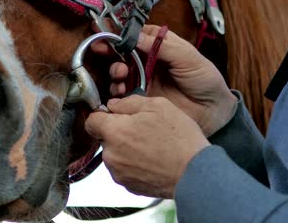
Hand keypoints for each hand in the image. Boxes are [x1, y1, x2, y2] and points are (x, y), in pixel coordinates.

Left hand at [85, 95, 209, 197]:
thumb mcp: (158, 106)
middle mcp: (111, 155)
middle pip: (105, 138)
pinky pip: (124, 169)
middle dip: (118, 132)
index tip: (114, 115)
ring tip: (151, 146)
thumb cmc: (179, 139)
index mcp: (114, 132)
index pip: (91, 121)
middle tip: (142, 129)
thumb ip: (128, 102)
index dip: (102, 115)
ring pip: (115, 154)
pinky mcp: (128, 186)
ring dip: (126, 148)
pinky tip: (152, 159)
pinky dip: (134, 164)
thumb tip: (113, 105)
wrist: (195, 174)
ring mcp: (118, 173)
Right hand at [92, 25, 236, 135]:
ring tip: (120, 74)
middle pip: (122, 53)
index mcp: (160, 47)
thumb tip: (137, 36)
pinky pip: (122, 95)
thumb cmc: (206, 80)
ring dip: (114, 71)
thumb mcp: (189, 57)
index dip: (120, 33)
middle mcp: (148, 62)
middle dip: (110, 51)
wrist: (213, 112)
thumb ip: (163, 46)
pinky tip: (120, 91)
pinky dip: (117, 92)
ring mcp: (143, 81)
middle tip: (102, 49)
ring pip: (119, 73)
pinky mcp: (141, 99)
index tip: (107, 32)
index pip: (136, 35)